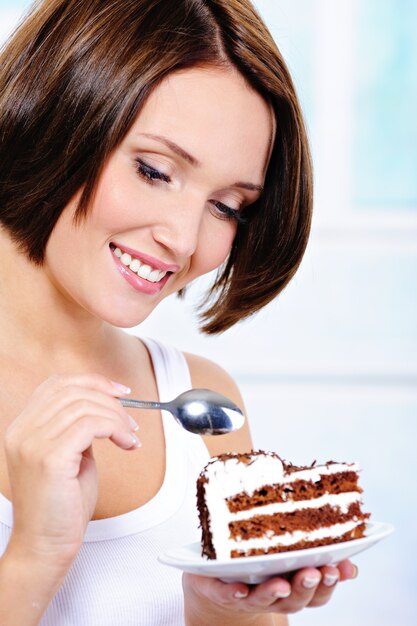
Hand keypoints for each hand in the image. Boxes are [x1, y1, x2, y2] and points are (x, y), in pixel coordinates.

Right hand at [4, 373, 138, 569]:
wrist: (45, 547)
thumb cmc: (60, 507)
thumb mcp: (69, 456)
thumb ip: (77, 430)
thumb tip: (104, 408)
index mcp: (22, 427)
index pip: (56, 384)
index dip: (92, 381)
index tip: (120, 392)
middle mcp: (22, 431)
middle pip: (72, 390)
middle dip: (110, 400)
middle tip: (131, 422)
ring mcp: (32, 443)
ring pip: (85, 405)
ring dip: (117, 417)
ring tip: (130, 436)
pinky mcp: (49, 458)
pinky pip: (90, 424)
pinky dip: (115, 428)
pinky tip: (127, 444)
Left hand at [183, 560, 357, 621]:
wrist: (217, 578)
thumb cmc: (260, 562)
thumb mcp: (291, 555)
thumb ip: (318, 553)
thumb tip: (349, 553)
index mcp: (294, 586)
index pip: (319, 591)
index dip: (331, 581)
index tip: (340, 566)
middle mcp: (275, 596)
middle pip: (296, 599)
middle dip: (307, 586)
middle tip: (316, 571)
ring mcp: (248, 595)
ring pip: (264, 599)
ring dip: (274, 593)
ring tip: (283, 584)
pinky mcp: (221, 590)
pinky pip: (227, 595)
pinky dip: (234, 593)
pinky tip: (240, 587)